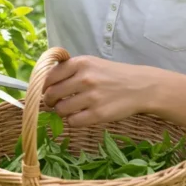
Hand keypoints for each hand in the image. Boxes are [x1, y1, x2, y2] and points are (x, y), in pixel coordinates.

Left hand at [41, 55, 158, 127]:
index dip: (44, 86)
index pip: (49, 76)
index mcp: (81, 63)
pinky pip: (73, 122)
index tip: (46, 90)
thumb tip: (44, 81)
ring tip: (70, 109)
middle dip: (50, 100)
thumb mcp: (92, 64)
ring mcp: (92, 97)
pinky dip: (73, 121)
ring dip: (62, 112)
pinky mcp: (98, 114)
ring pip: (60, 109)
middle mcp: (85, 78)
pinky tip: (80, 116)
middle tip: (54, 102)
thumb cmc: (112, 75)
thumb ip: (70, 69)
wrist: (141, 87)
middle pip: (51, 94)